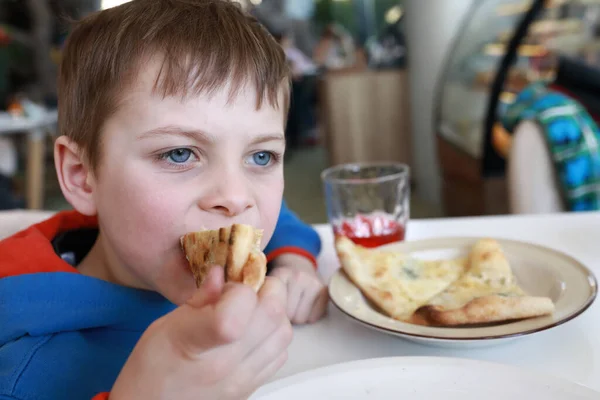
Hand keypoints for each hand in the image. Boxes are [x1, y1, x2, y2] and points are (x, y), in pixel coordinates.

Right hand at [110, 266, 291, 399]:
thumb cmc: (152, 365)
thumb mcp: (167, 324)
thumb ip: (202, 297)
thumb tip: (222, 271)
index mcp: (199, 342)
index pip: (242, 303)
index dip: (241, 287)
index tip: (227, 287)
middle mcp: (228, 363)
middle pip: (273, 314)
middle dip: (268, 290)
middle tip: (249, 289)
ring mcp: (244, 379)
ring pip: (284, 333)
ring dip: (275, 313)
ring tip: (253, 310)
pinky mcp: (252, 387)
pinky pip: (281, 354)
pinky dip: (274, 335)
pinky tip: (255, 332)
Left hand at [270, 253, 327, 324]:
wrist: (299, 266)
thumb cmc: (281, 283)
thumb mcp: (268, 285)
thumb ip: (263, 297)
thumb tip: (263, 317)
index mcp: (280, 275)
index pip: (274, 307)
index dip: (273, 310)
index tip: (272, 304)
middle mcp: (298, 276)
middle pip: (289, 315)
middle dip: (287, 314)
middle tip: (287, 304)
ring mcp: (313, 283)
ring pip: (302, 318)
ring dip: (298, 316)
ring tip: (297, 304)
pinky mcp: (325, 291)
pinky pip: (314, 317)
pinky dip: (311, 315)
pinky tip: (308, 305)